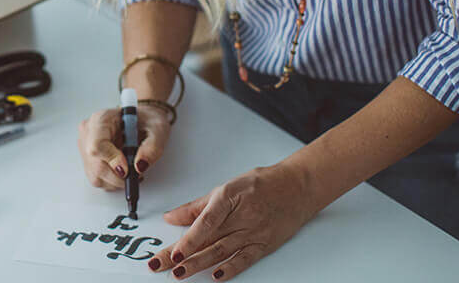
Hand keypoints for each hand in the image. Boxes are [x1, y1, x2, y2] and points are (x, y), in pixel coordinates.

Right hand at [77, 104, 170, 188]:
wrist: (142, 121)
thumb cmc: (147, 121)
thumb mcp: (158, 130)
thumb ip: (152, 147)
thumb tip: (139, 166)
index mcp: (102, 119)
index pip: (97, 145)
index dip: (112, 160)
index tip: (127, 168)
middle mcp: (89, 132)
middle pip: (96, 165)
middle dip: (119, 176)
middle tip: (136, 171)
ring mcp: (85, 146)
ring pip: (96, 176)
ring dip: (117, 179)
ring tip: (130, 166)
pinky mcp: (88, 160)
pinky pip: (97, 178)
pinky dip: (113, 180)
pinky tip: (122, 168)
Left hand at [149, 162, 315, 279]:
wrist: (297, 187)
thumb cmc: (262, 184)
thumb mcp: (227, 187)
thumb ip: (197, 205)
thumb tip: (172, 217)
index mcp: (229, 198)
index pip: (205, 223)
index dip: (188, 239)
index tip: (173, 252)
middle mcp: (241, 217)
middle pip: (207, 240)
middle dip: (182, 255)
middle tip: (161, 266)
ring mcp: (253, 232)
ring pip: (222, 252)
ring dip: (199, 264)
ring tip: (181, 274)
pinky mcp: (264, 244)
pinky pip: (245, 259)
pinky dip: (231, 269)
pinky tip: (216, 276)